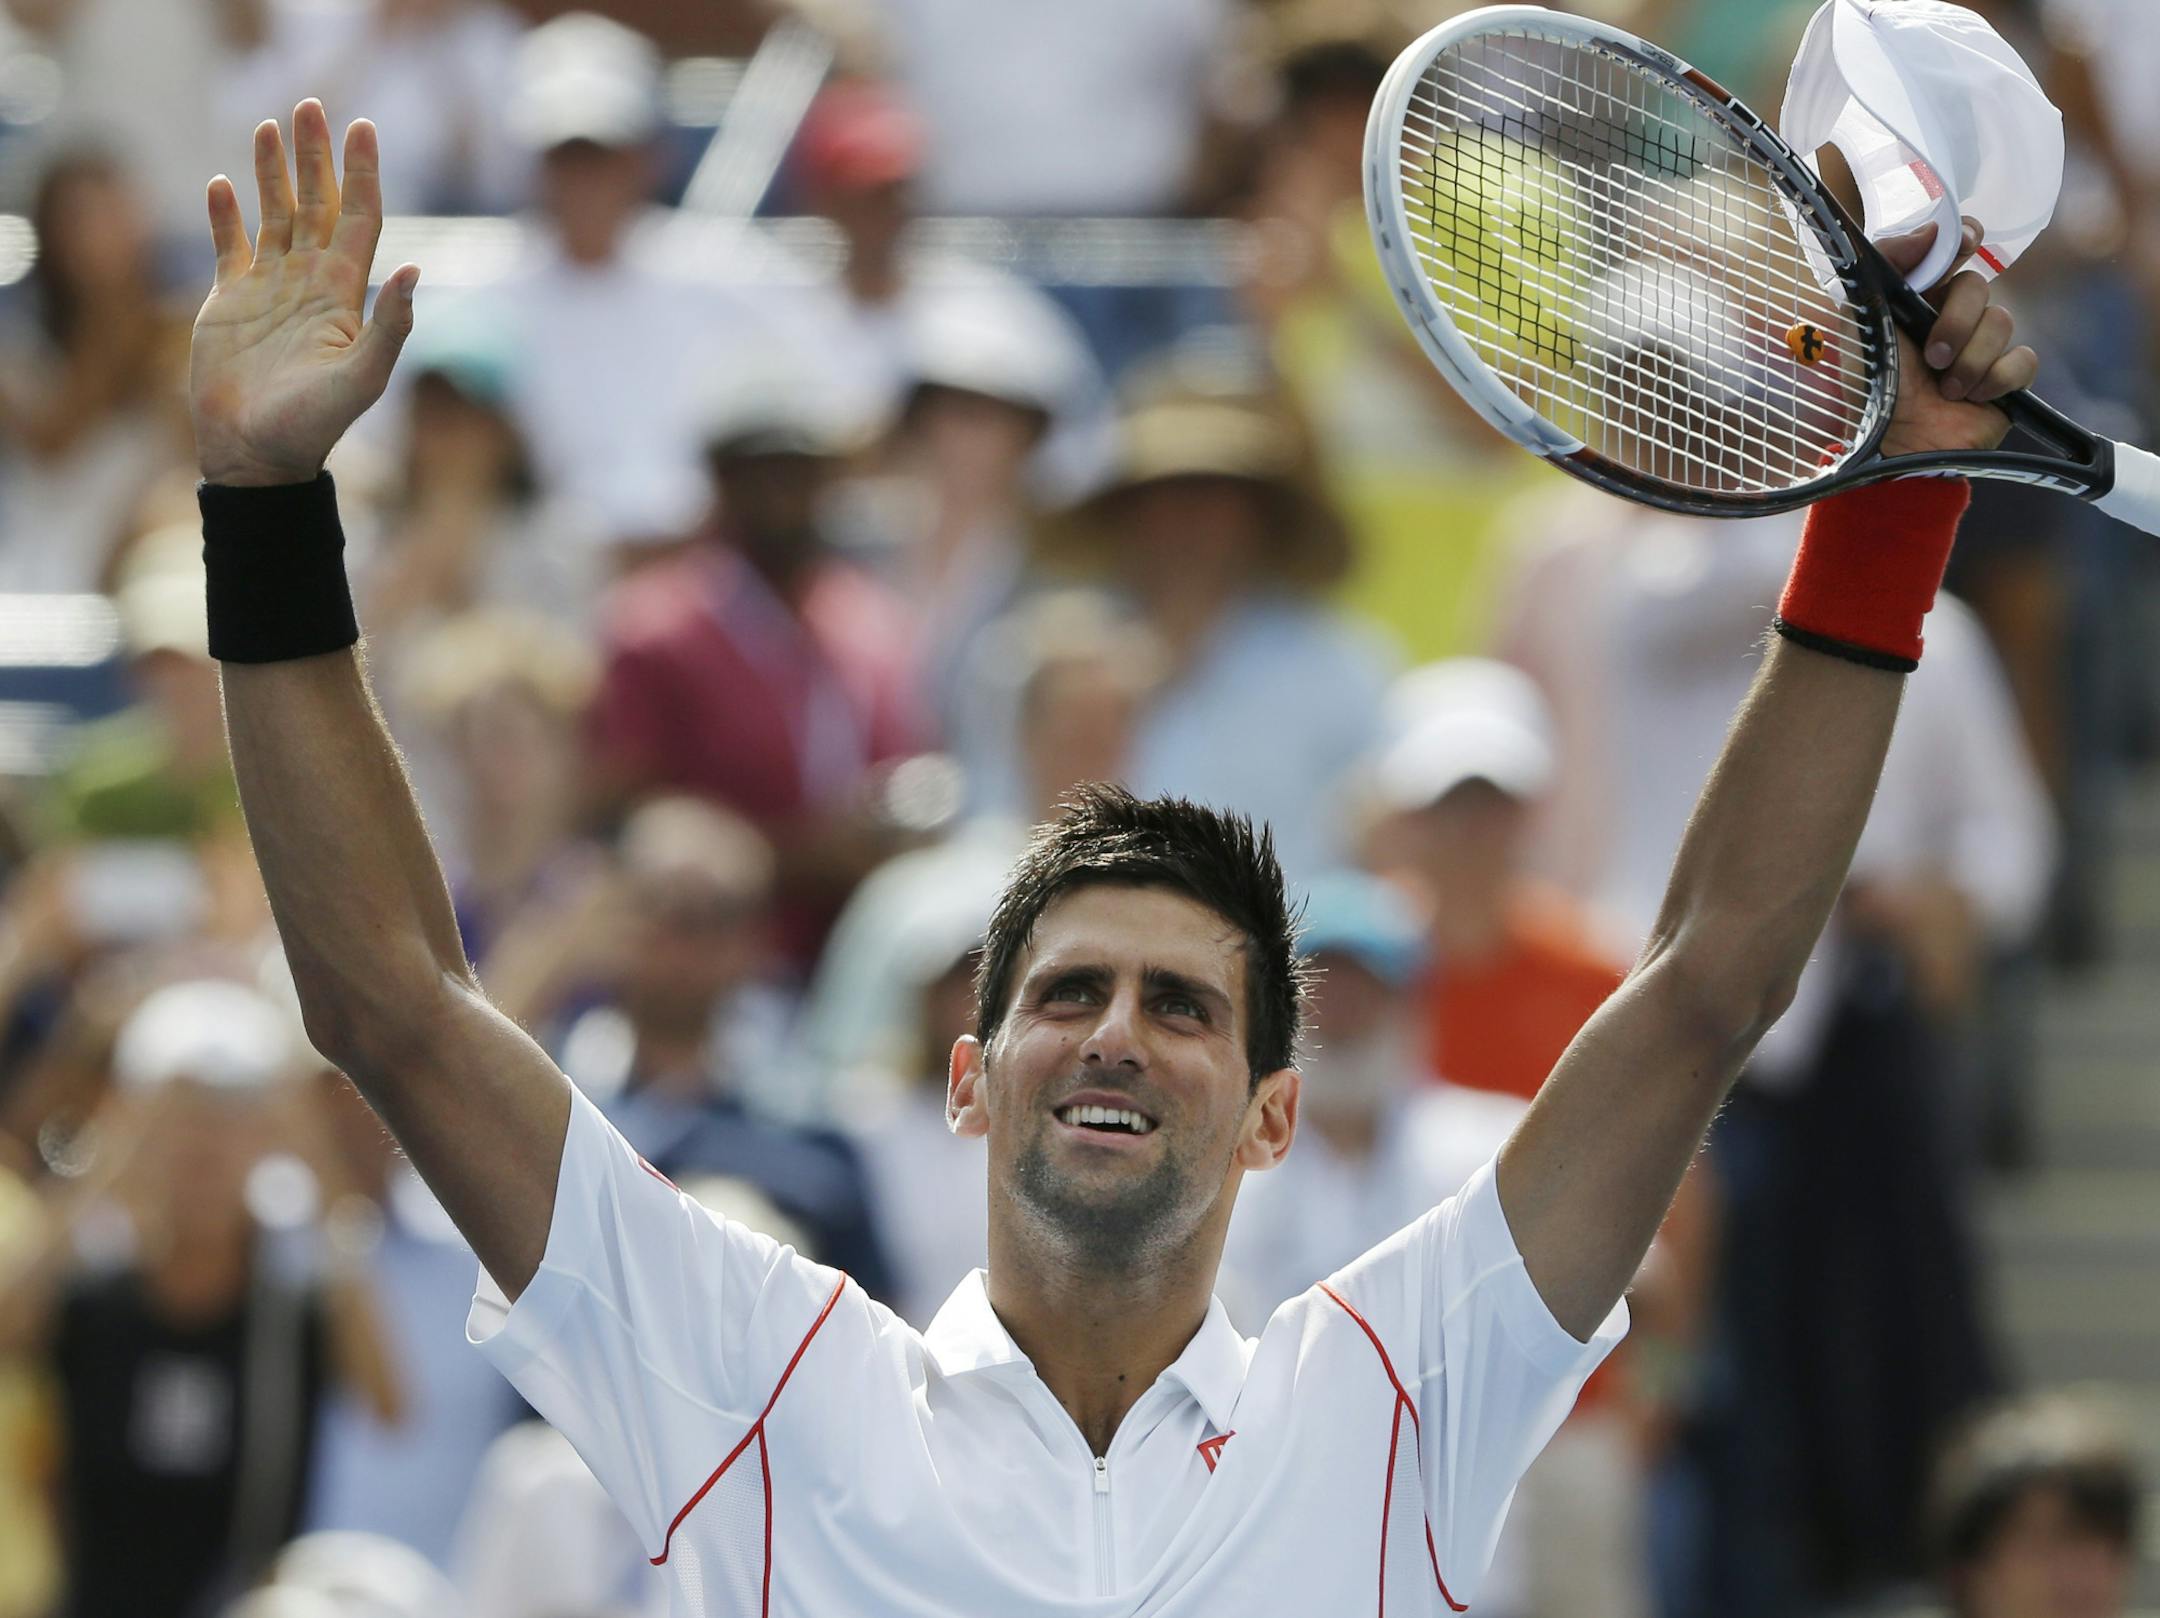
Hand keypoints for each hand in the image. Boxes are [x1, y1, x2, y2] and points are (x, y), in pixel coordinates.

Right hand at [190, 101, 417, 486]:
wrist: (257, 455)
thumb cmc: (313, 426)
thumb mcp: (362, 378)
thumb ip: (390, 326)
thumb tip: (415, 271)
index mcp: (344, 295)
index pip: (360, 219)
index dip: (362, 174)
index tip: (363, 127)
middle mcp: (310, 284)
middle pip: (316, 205)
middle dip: (315, 157)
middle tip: (312, 105)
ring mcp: (270, 290)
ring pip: (274, 216)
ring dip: (272, 173)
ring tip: (269, 126)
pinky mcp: (229, 302)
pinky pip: (230, 247)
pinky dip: (226, 216)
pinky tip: (224, 184)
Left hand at [1877, 217, 2038, 460]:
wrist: (1891, 448)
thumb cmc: (1868, 388)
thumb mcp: (1862, 322)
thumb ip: (1888, 267)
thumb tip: (1932, 227)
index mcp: (1918, 297)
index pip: (1953, 250)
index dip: (1964, 241)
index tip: (1964, 245)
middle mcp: (1952, 316)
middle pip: (1978, 287)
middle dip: (1956, 321)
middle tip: (1932, 356)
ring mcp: (1981, 346)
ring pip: (2001, 323)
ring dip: (1969, 360)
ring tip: (1944, 388)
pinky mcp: (2006, 379)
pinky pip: (2023, 360)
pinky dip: (1996, 380)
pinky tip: (1972, 398)